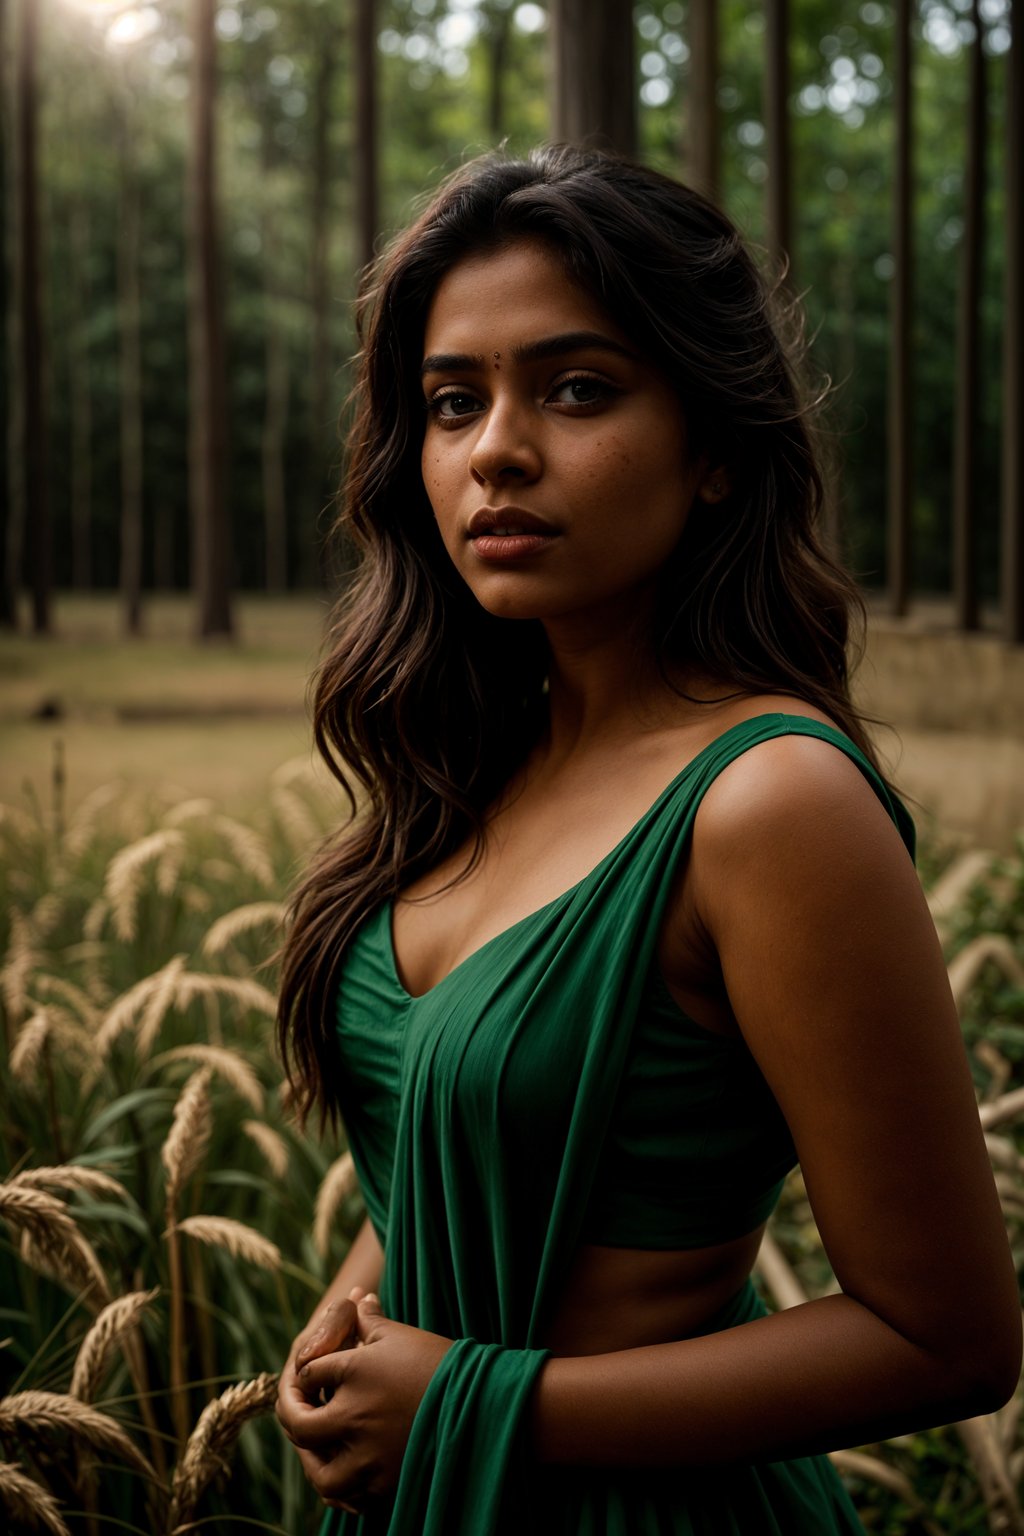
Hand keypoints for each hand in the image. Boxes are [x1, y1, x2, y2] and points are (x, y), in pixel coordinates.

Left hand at [278, 1293, 451, 1510]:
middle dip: (293, 1414)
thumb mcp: (400, 1335)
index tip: (311, 1376)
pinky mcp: (388, 1483)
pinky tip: (344, 1473)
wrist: (484, 1400)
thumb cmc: (439, 1361)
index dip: (305, 1375)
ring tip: (316, 1448)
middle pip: (301, 1424)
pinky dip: (341, 1490)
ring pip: (321, 1472)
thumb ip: (369, 1320)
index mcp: (355, 1372)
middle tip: (298, 1410)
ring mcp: (370, 1455)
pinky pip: (350, 1497)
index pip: (309, 1374)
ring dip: (312, 1460)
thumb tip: (356, 1297)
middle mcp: (355, 1416)